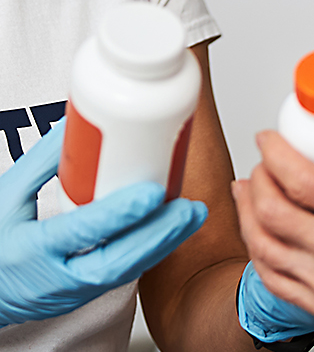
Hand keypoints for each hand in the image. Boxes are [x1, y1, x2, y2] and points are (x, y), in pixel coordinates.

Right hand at [0, 122, 206, 326]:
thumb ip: (42, 162)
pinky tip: (174, 229)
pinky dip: (153, 250)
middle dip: (159, 234)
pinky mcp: (91, 290)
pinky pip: (128, 272)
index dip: (119, 213)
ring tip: (193, 215)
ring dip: (165, 243)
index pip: (82, 231)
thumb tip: (74, 125)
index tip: (152, 192)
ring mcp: (77, 289)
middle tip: (190, 208)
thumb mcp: (6, 196)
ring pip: (130, 270)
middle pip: (118, 260)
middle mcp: (58, 276)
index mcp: (32, 249)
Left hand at [232, 109, 313, 351]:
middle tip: (261, 165)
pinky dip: (256, 251)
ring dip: (245, 213)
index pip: (303, 181)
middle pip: (272, 211)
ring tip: (246, 192)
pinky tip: (257, 235)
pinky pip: (272, 278)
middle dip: (257, 179)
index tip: (269, 140)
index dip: (275, 153)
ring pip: (263, 244)